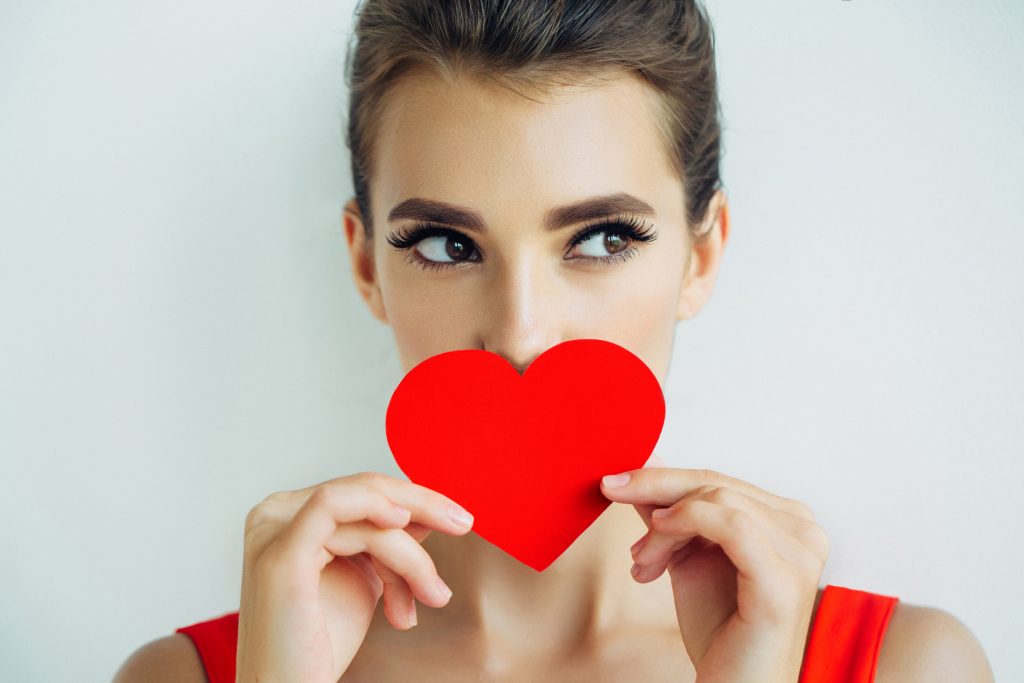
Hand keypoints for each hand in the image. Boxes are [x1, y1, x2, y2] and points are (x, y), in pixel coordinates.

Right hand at [236, 471, 474, 682]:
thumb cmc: (323, 645)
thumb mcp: (365, 577)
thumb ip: (385, 541)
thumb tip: (424, 510)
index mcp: (287, 517)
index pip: (360, 490)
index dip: (413, 500)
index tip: (456, 519)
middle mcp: (272, 516)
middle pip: (362, 488)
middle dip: (421, 505)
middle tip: (463, 524)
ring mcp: (271, 532)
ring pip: (361, 507)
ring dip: (409, 549)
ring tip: (433, 594)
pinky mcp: (280, 554)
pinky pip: (333, 506)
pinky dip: (375, 508)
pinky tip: (403, 524)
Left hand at [600, 462, 828, 682]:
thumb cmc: (718, 631)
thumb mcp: (687, 556)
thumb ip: (673, 511)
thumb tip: (646, 460)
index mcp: (788, 520)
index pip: (719, 481)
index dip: (663, 477)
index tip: (614, 483)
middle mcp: (805, 530)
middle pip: (716, 484)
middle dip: (655, 491)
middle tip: (612, 496)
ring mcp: (802, 553)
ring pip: (717, 501)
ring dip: (663, 525)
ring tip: (644, 561)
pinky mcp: (785, 581)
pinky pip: (731, 525)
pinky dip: (684, 524)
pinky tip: (656, 549)